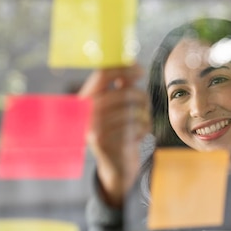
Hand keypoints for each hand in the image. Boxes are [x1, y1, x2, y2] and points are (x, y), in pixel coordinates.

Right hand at [78, 64, 150, 207]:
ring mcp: (92, 127)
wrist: (116, 166)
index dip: (124, 68)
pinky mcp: (103, 142)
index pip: (102, 73)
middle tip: (146, 104)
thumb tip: (132, 64)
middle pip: (123, 93)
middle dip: (142, 97)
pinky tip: (139, 135)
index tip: (140, 70)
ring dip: (144, 115)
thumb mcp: (117, 107)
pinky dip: (143, 129)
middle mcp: (85, 111)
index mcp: (86, 98)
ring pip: (131, 110)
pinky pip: (133, 126)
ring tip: (142, 121)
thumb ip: (122, 86)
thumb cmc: (120, 131)